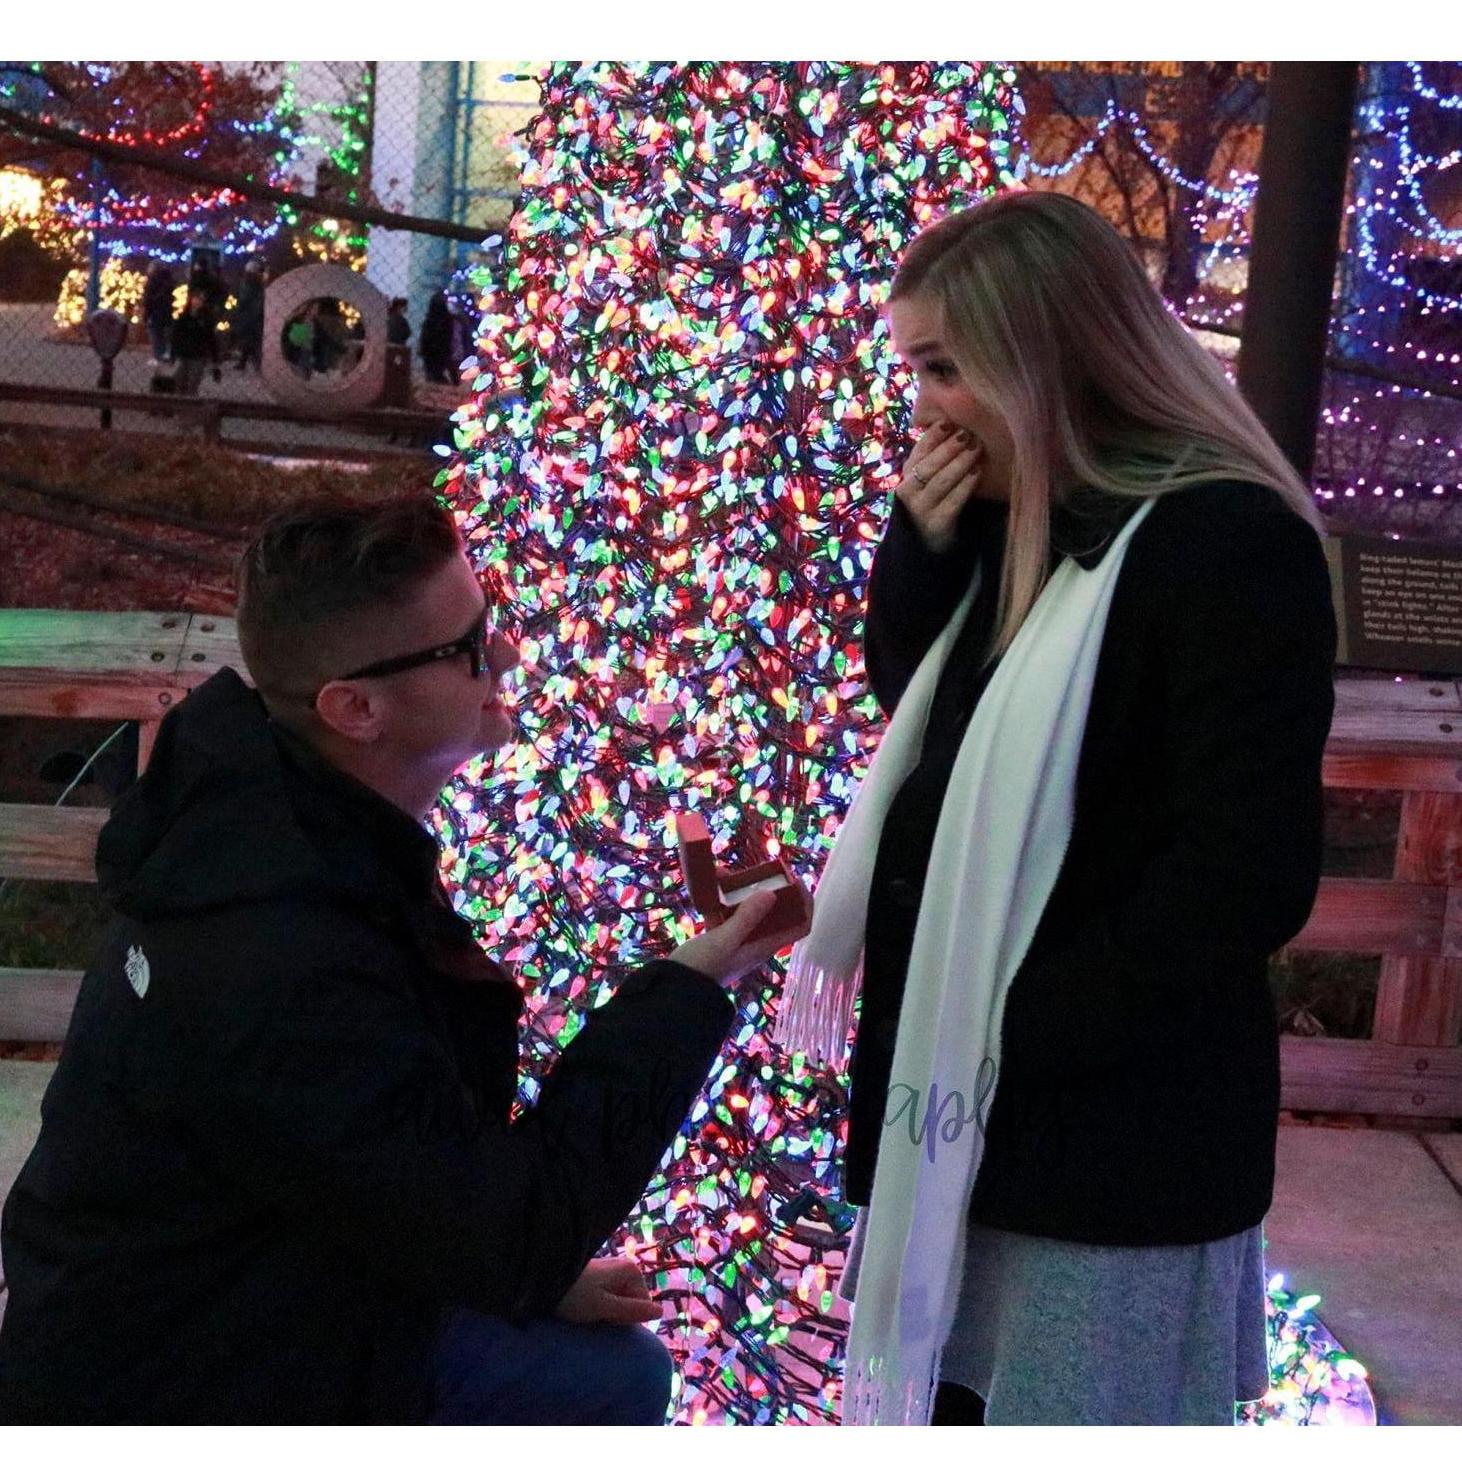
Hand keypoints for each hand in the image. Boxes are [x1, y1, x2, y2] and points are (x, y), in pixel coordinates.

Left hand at [554, 1256, 661, 1324]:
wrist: (543, 1279)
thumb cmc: (574, 1295)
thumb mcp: (604, 1307)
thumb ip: (632, 1310)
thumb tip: (660, 1312)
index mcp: (631, 1272)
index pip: (642, 1306)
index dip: (625, 1318)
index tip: (605, 1317)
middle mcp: (624, 1268)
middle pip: (631, 1303)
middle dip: (615, 1314)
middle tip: (593, 1314)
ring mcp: (610, 1271)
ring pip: (618, 1302)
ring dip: (604, 1311)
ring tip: (585, 1311)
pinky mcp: (597, 1277)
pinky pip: (606, 1297)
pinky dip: (596, 1305)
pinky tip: (582, 1306)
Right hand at [673, 884, 812, 989]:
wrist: (674, 987)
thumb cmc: (702, 967)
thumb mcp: (724, 940)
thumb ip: (747, 918)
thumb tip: (772, 894)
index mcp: (765, 945)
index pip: (800, 926)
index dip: (805, 904)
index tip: (796, 881)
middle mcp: (756, 941)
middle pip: (775, 912)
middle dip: (769, 888)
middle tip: (759, 871)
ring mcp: (738, 938)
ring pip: (749, 908)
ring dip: (741, 889)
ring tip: (726, 873)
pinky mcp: (720, 935)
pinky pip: (727, 910)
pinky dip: (721, 896)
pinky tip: (712, 882)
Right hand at [895, 421, 984, 552]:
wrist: (931, 542)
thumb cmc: (937, 501)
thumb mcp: (932, 476)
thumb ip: (937, 454)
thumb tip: (953, 421)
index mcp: (907, 474)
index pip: (919, 450)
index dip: (933, 435)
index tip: (949, 422)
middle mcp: (908, 491)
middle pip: (928, 465)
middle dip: (949, 447)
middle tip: (968, 433)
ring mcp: (920, 509)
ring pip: (940, 481)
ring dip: (960, 462)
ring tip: (976, 448)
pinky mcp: (936, 524)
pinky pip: (953, 501)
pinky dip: (966, 485)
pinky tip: (978, 472)